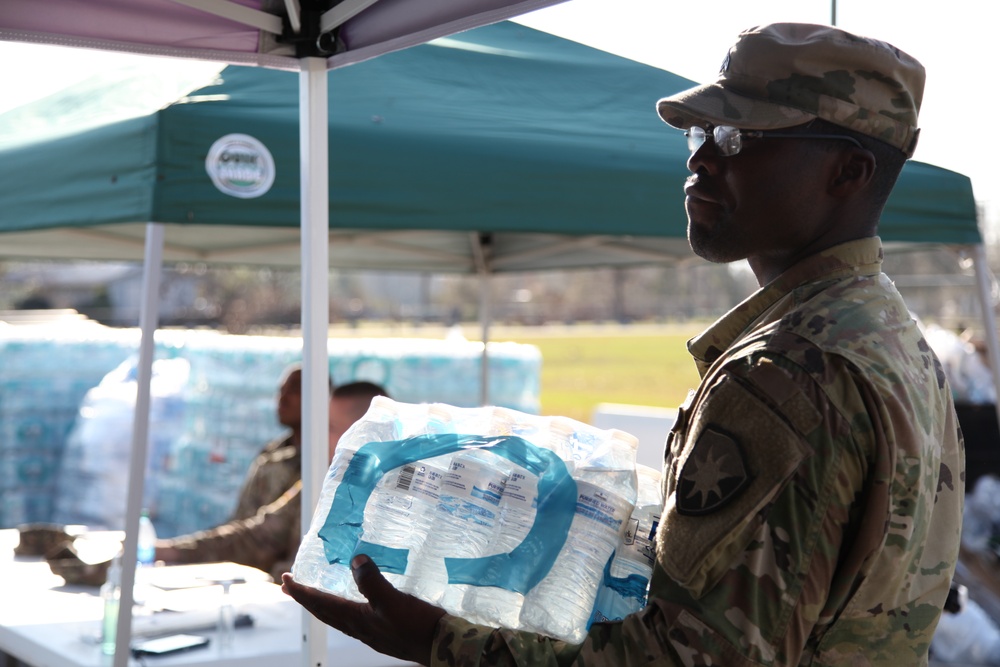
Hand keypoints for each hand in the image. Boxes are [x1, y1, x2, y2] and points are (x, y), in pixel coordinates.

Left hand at [282, 555, 446, 665]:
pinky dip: (346, 605)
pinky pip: (355, 617)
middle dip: (307, 597)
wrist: (440, 646)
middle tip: (292, 585)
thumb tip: (355, 559)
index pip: (320, 604)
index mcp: (356, 620)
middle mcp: (359, 627)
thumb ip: (371, 581)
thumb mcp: (392, 601)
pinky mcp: (384, 630)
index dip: (301, 591)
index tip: (285, 578)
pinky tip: (356, 600)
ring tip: (318, 591)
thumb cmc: (416, 626)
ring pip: (339, 615)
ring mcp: (371, 631)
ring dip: (324, 602)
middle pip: (324, 612)